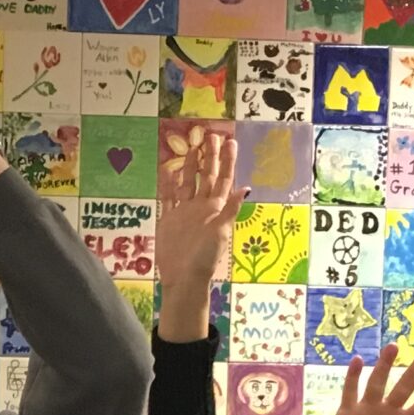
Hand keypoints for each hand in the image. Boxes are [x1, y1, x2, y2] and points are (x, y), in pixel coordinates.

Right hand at [156, 127, 241, 341]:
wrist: (183, 279)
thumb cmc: (204, 259)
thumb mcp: (221, 233)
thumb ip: (229, 209)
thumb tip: (245, 187)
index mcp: (215, 209)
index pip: (223, 179)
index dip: (227, 161)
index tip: (230, 142)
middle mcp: (200, 207)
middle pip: (207, 176)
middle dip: (210, 156)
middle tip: (212, 135)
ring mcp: (184, 212)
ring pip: (188, 183)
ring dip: (190, 166)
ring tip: (193, 147)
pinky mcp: (169, 220)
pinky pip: (168, 197)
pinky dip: (168, 184)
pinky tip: (168, 171)